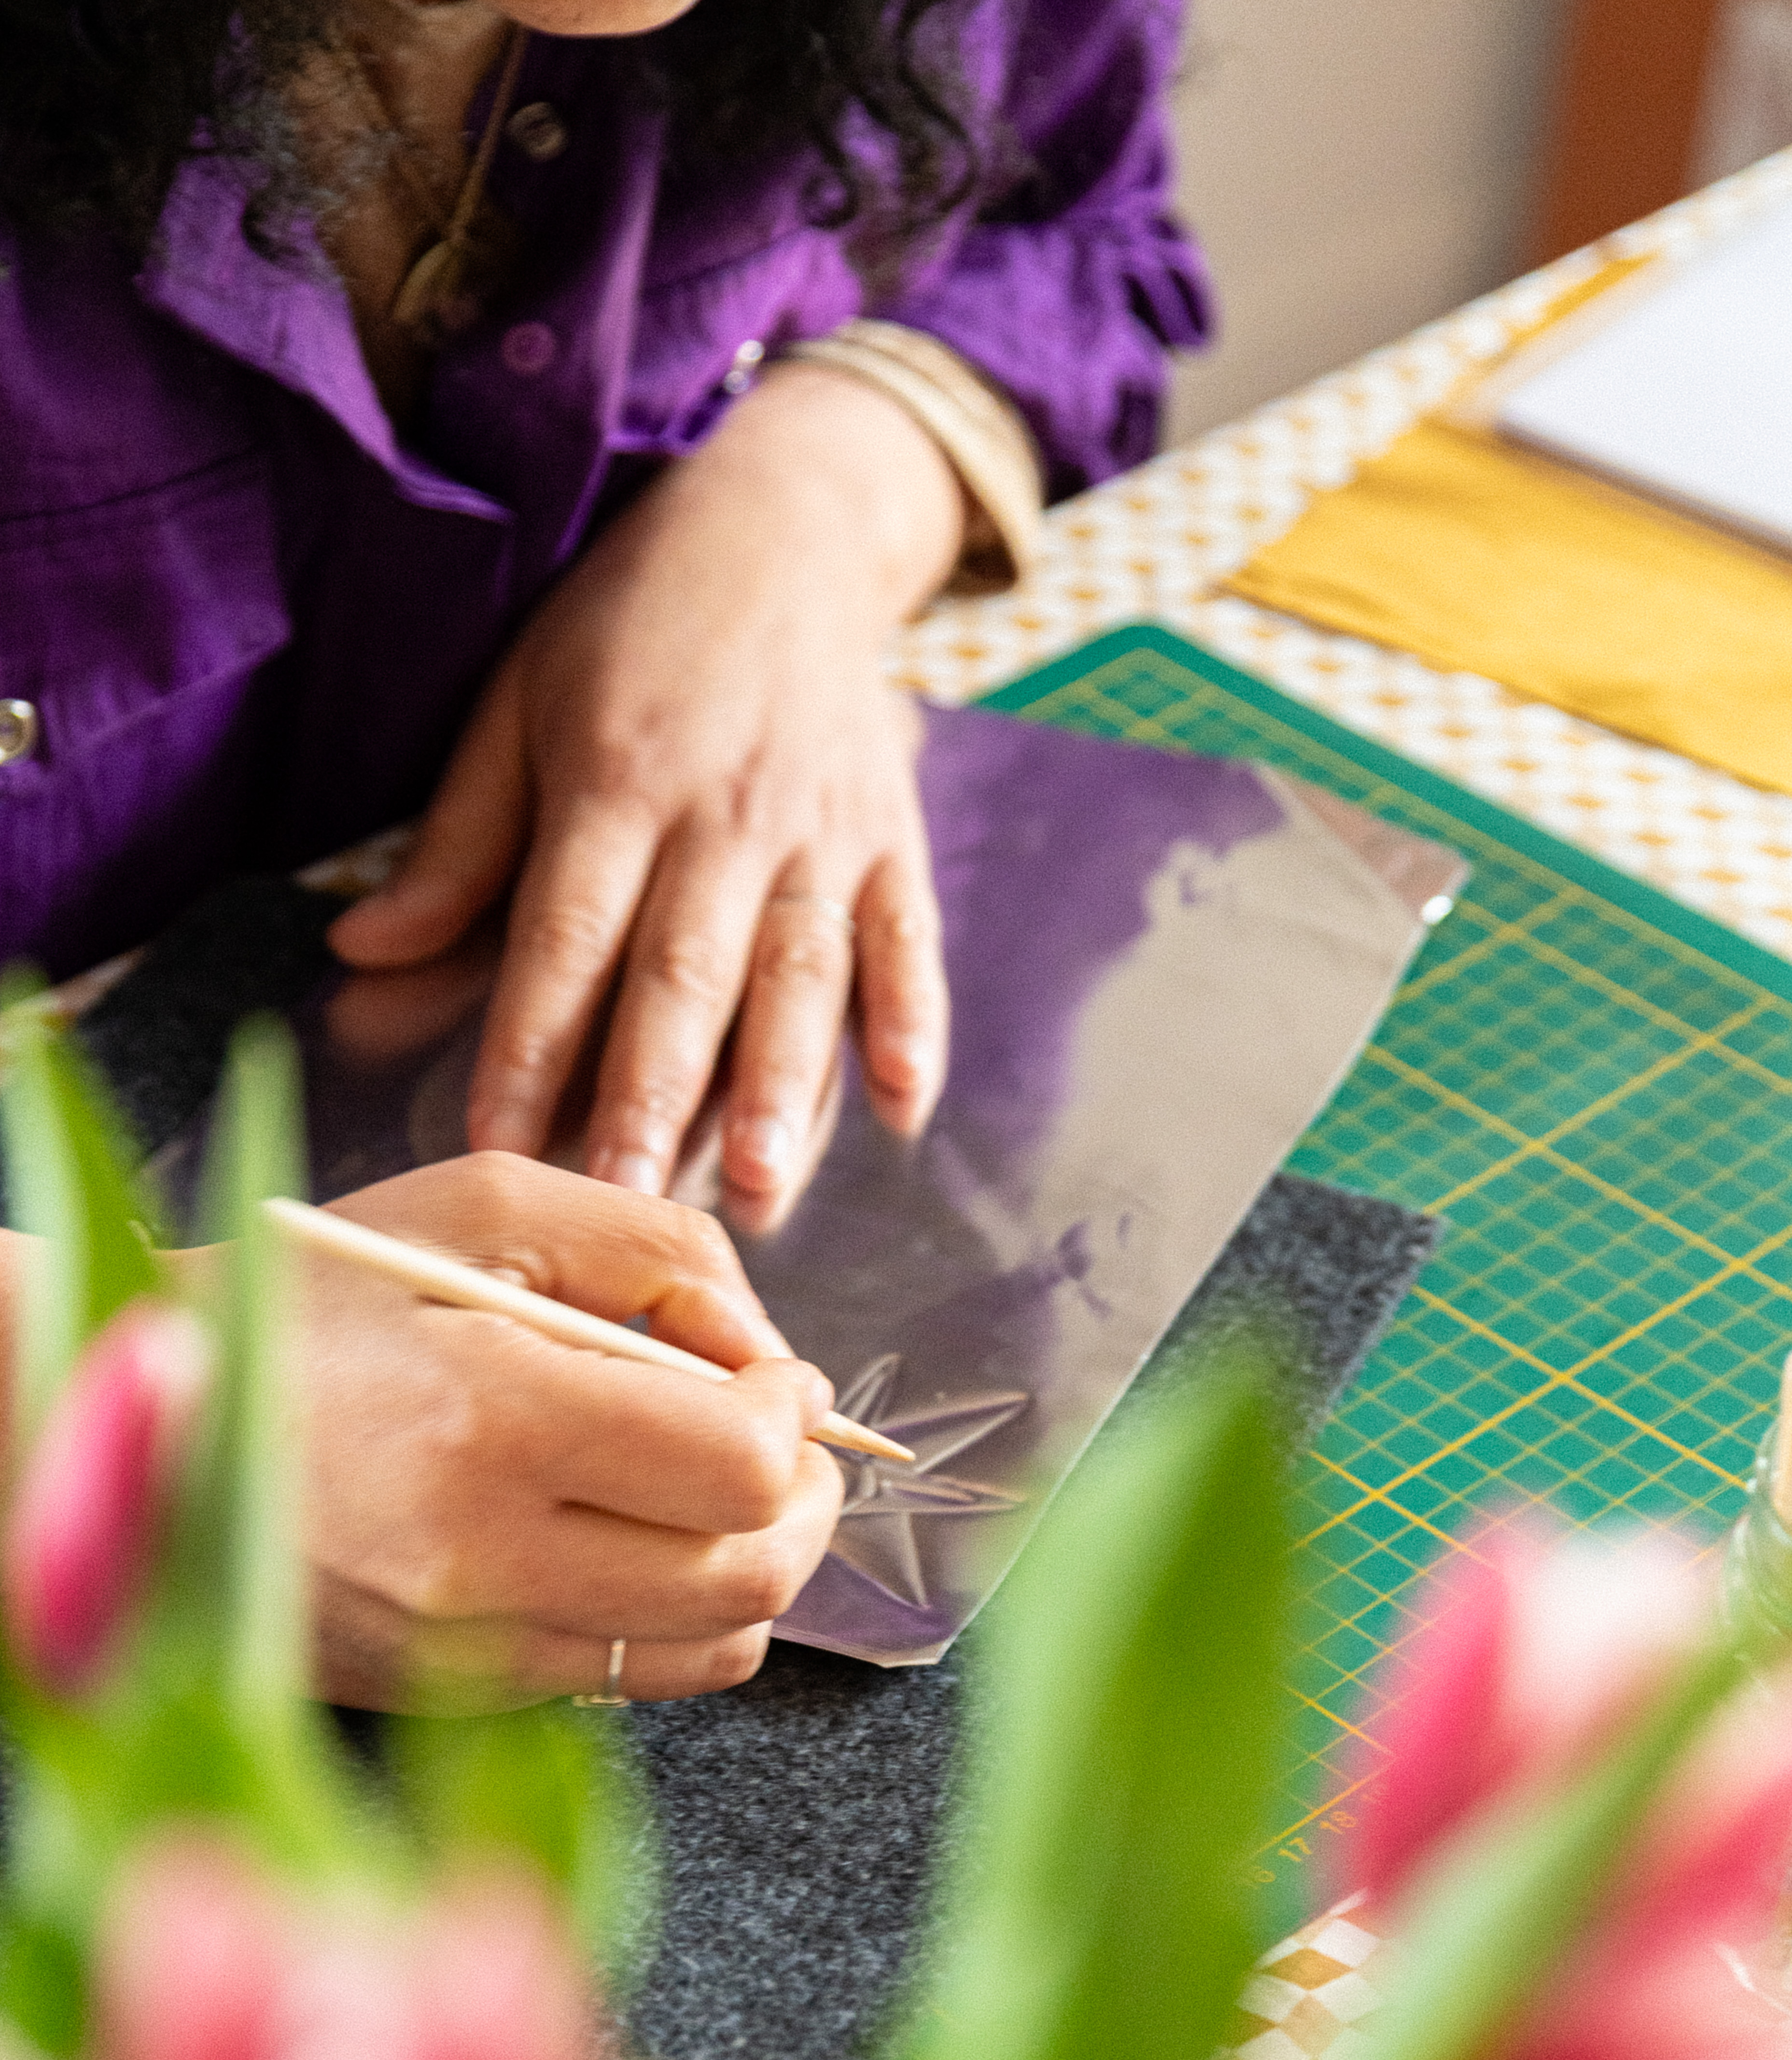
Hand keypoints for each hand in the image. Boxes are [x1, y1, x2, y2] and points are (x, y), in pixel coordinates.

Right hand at [288, 1154, 843, 1708]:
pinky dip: (671, 1615)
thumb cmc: (310, 1296)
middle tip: (787, 1440)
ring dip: (753, 1566)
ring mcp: (461, 1646)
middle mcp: (480, 1555)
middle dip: (805, 1503)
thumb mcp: (476, 1208)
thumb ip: (651, 1252)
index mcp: (488, 1415)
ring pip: (707, 1647)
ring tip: (723, 1492)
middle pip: (749, 1575)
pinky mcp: (445, 1694)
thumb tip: (760, 1349)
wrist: (145, 1424)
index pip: (739, 1465)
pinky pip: (625, 1680)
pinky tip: (638, 1542)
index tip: (775, 1376)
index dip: (794, 1417)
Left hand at [329, 364, 962, 1219]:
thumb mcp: (517, 705)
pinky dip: (911, 1024)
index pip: (565, 940)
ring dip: (782, 1091)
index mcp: (614, 781)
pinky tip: (901, 1107)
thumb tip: (360, 952)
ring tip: (760, 1190)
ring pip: (800, 977)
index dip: (530, 1047)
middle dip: (651, 1102)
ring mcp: (819, 830)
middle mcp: (722, 815)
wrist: (782, 528)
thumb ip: (455, 842)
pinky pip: (907, 942)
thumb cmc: (629, 628)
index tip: (499, 1143)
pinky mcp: (891, 838)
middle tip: (623, 1204)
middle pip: (684, 979)